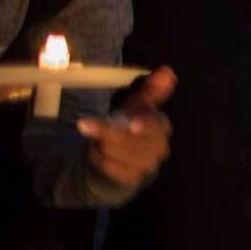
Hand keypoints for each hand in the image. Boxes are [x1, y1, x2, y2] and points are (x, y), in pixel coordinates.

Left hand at [78, 67, 175, 186]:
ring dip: (99, 144)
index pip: (155, 125)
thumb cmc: (129, 127)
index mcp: (162, 127)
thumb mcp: (136, 106)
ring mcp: (147, 166)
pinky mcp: (131, 179)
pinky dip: (97, 158)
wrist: (123, 160)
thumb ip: (151, 89)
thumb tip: (167, 71)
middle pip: (129, 139)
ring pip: (115, 152)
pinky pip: (108, 166)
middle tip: (82, 124)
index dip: (145, 125)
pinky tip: (98, 154)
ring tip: (96, 140)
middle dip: (105, 132)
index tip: (133, 125)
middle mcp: (159, 148)